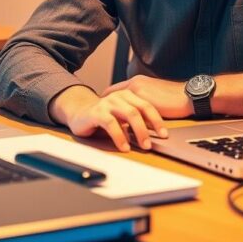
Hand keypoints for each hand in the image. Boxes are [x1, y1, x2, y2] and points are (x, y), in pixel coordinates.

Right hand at [52, 86, 167, 151]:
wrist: (78, 112)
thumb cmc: (103, 116)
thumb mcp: (122, 117)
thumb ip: (136, 121)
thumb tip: (154, 134)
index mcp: (128, 95)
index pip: (147, 106)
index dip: (157, 120)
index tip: (164, 134)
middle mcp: (119, 96)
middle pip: (140, 110)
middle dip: (150, 127)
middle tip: (154, 142)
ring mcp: (108, 103)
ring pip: (129, 114)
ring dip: (139, 132)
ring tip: (144, 146)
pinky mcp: (96, 112)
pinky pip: (111, 124)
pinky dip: (120, 136)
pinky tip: (124, 146)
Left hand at [101, 75, 193, 118]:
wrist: (189, 96)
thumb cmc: (176, 98)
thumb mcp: (156, 95)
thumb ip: (144, 100)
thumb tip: (136, 112)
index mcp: (138, 82)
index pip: (115, 90)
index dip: (107, 100)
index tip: (101, 108)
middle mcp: (135, 84)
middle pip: (111, 94)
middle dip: (103, 106)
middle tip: (96, 116)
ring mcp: (139, 91)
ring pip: (118, 104)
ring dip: (113, 115)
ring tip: (106, 127)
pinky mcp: (144, 100)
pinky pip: (128, 113)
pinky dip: (123, 121)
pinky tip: (119, 130)